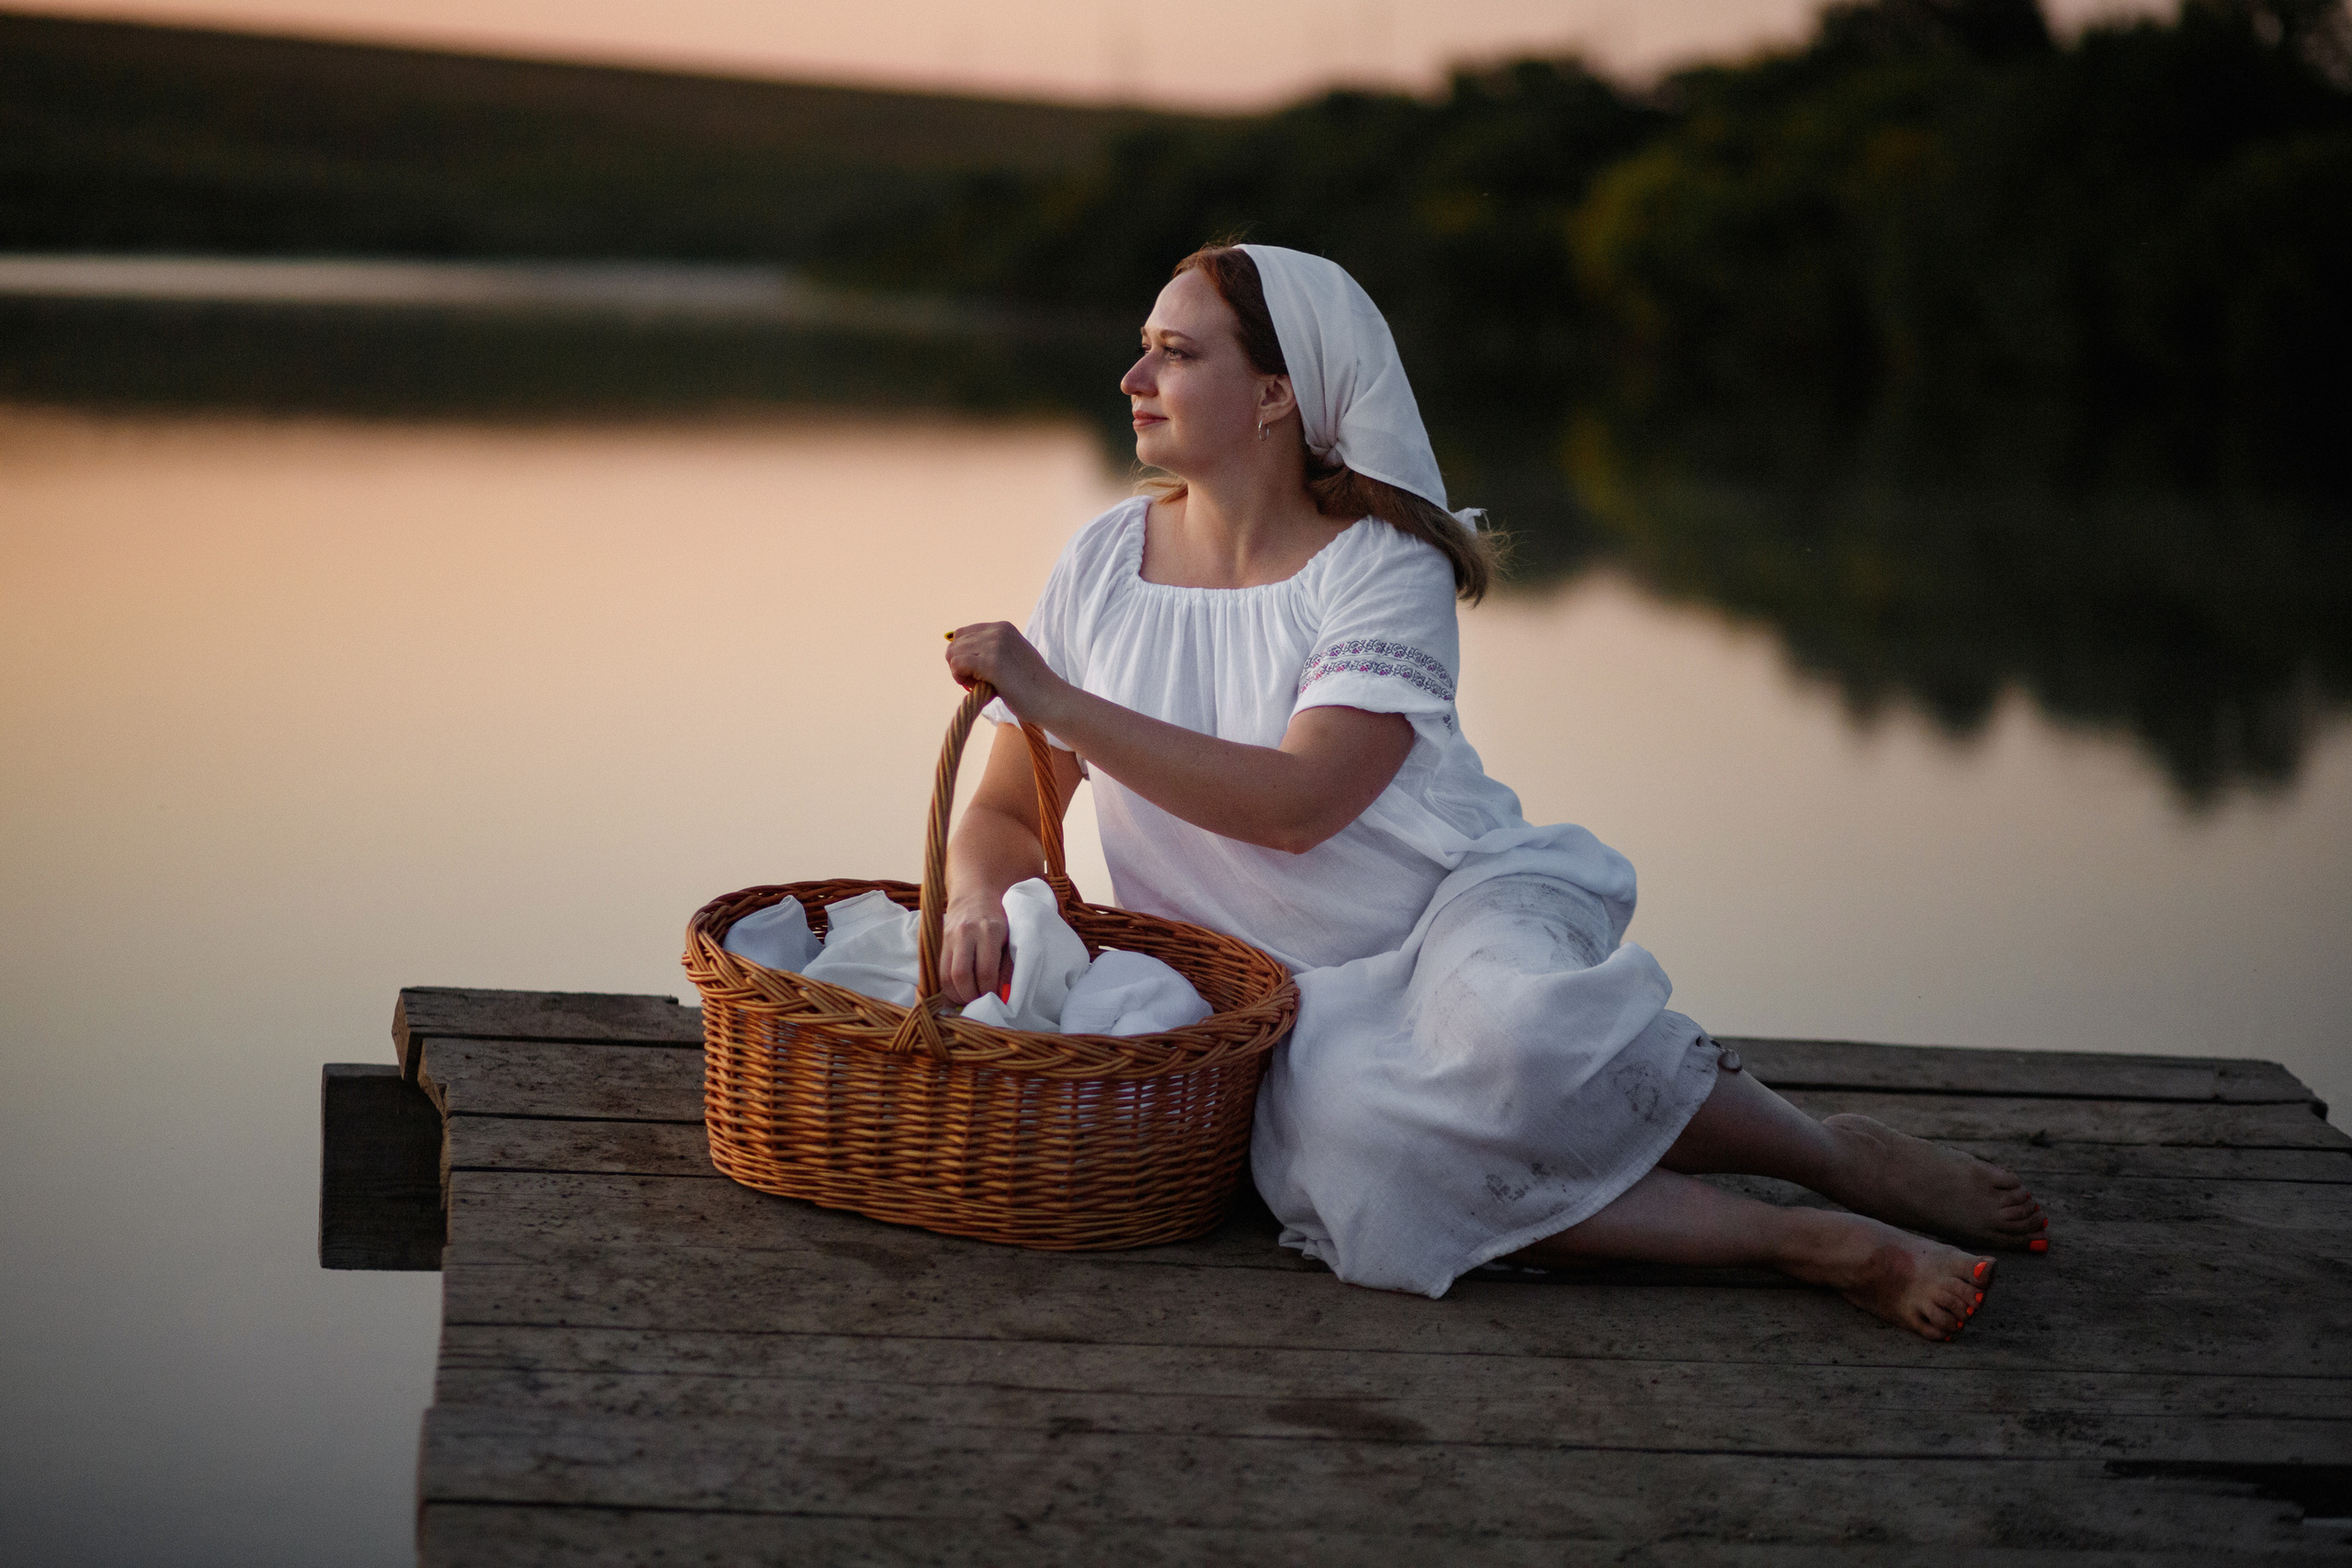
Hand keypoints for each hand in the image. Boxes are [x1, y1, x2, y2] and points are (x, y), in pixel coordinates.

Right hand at [938, 892, 1010, 1005]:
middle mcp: (966, 933)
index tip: (995, 999)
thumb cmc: (999, 919)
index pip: (985, 971)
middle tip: (979, 1002)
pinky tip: (957, 992)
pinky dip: (947, 987)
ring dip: (956, 995)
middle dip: (970, 996)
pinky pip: (939, 971)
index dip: (989, 991)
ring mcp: (950, 937)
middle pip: (961, 975)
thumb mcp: (1011, 937)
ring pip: (945, 976)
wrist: (974, 895)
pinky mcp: (940, 942)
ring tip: (968, 999)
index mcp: (989, 931)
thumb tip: (1003, 995)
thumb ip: (1008, 966)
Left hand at [945, 622, 1061, 721]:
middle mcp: (998, 631)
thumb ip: (990, 651)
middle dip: (960, 665)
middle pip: (955, 643)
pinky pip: (957, 665)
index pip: (963, 634)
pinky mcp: (992, 662)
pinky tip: (978, 689)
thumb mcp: (1011, 657)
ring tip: (980, 686)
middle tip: (978, 682)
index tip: (978, 672)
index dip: (964, 655)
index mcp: (1003, 628)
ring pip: (952, 654)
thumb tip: (956, 655)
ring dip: (960, 674)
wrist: (1052, 700)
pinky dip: (961, 679)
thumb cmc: (1031, 686)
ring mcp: (995, 645)